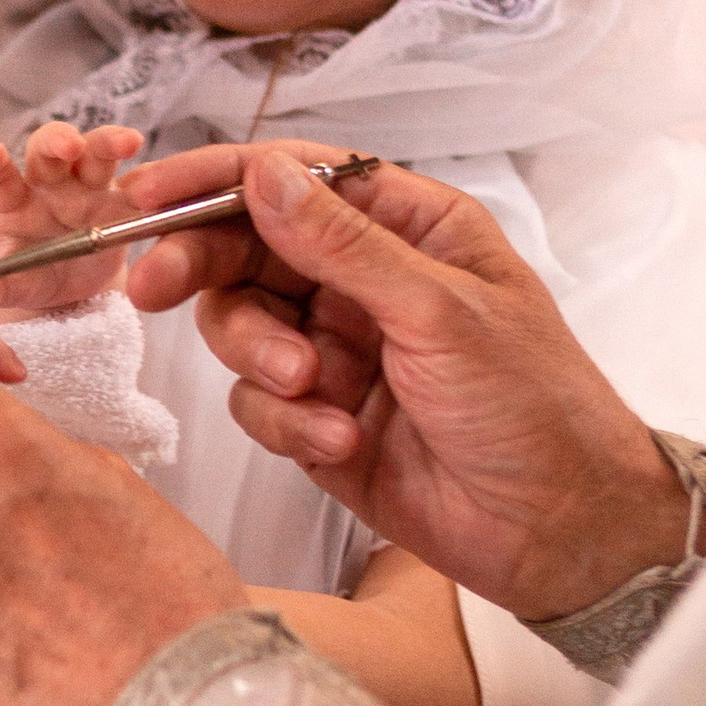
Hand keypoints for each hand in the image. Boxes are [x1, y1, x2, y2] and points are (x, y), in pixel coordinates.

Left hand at [0, 123, 145, 305]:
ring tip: (128, 142)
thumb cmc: (26, 276)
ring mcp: (89, 189)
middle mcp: (49, 185)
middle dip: (59, 142)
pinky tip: (167, 181)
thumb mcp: (7, 287)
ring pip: (97, 153)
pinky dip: (153, 180)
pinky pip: (140, 185)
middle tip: (70, 147)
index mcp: (13, 202)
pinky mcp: (123, 203)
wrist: (65, 288)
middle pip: (50, 150)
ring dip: (109, 143)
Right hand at [124, 143, 688, 622]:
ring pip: (240, 327)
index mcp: (408, 228)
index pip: (294, 179)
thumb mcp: (439, 311)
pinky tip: (340, 440)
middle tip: (153, 287)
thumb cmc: (535, 406)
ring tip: (309, 390)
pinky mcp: (318, 418)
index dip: (214, 180)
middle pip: (246, 248)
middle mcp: (365, 280)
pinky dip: (286, 422)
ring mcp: (338, 349)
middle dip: (199, 267)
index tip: (146, 196)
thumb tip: (264, 174)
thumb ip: (343, 244)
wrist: (559, 531)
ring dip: (258, 358)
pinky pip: (258, 404)